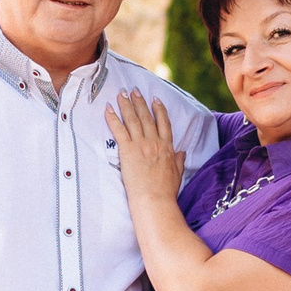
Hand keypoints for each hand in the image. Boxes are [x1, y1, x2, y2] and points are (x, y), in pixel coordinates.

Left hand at [106, 90, 185, 206]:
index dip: (159, 109)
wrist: (155, 200)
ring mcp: (141, 144)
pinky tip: (108, 108)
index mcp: (167, 148)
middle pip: (146, 117)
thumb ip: (179, 162)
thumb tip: (182, 153)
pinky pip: (118, 129)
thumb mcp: (177, 175)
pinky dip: (112, 118)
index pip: (164, 123)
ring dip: (126, 104)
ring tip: (121, 93)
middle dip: (140, 101)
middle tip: (134, 90)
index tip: (155, 99)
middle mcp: (155, 142)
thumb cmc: (166, 192)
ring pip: (133, 119)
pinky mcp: (128, 150)